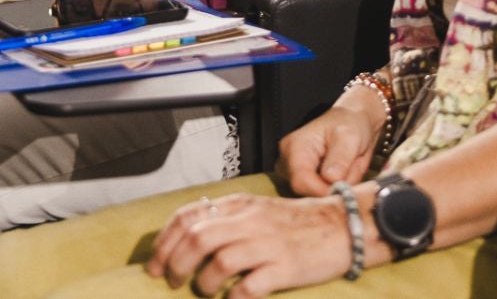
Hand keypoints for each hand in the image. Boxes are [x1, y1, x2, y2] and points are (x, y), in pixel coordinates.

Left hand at [148, 193, 355, 297]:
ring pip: (217, 263)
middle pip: (196, 239)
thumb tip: (185, 240)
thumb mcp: (256, 210)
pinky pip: (248, 287)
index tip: (155, 265)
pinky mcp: (284, 267)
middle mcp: (249, 221)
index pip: (187, 217)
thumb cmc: (294, 224)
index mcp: (238, 205)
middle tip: (173, 282)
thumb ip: (225, 219)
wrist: (342, 226)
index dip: (164, 243)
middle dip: (175, 265)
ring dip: (202, 284)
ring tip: (204, 292)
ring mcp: (267, 244)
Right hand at [278, 94, 381, 195]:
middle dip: (334, 188)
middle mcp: (287, 163)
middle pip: (308, 193)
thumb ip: (340, 158)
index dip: (323, 191)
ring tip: (349, 168)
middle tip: (353, 168)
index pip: (301, 181)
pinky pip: (321, 198)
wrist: (351, 123)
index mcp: (295, 147)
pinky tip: (344, 175)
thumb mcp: (349, 136)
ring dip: (339, 189)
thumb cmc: (348, 124)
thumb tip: (331, 179)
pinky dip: (337, 191)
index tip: (345, 191)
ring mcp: (293, 176)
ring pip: (317, 198)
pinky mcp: (303, 185)